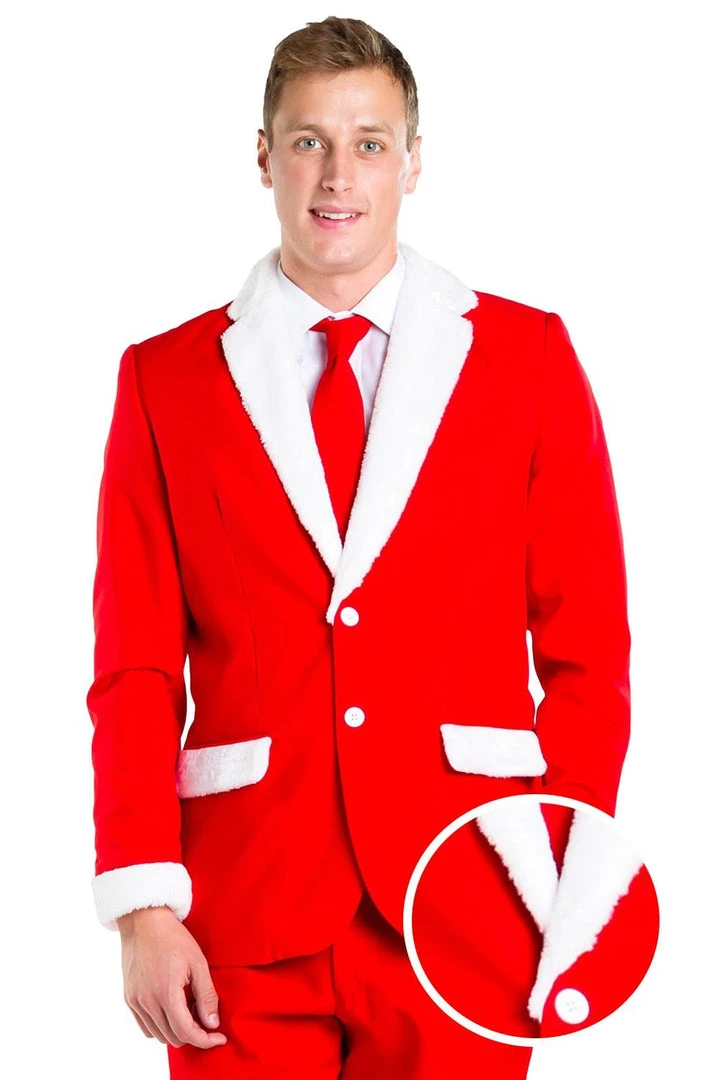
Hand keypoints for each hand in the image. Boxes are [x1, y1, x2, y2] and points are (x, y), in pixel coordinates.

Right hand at [118, 906, 227, 1049]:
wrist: (144, 920)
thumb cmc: (173, 937)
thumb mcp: (198, 963)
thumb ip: (206, 995)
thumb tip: (212, 1023)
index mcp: (166, 993)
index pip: (187, 1032)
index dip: (205, 1040)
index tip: (219, 1037)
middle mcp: (147, 1002)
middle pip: (173, 1037)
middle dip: (193, 1034)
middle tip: (206, 1016)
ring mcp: (135, 1001)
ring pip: (158, 1035)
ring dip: (177, 1031)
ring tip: (189, 1009)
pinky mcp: (129, 998)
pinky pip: (145, 1027)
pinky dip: (160, 1026)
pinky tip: (172, 1009)